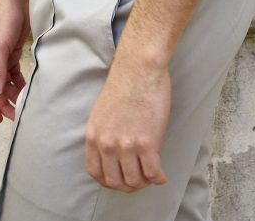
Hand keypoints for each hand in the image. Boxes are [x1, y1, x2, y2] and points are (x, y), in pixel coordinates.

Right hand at [0, 0, 31, 123]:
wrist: (17, 0)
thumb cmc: (3, 20)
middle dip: (1, 103)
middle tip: (14, 115)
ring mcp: (0, 58)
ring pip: (3, 83)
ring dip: (11, 94)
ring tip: (22, 106)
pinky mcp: (12, 54)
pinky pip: (13, 74)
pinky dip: (18, 83)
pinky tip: (26, 91)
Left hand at [84, 57, 170, 191]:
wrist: (139, 69)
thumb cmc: (123, 84)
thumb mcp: (101, 112)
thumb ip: (104, 134)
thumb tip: (111, 153)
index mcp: (93, 136)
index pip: (96, 172)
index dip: (108, 181)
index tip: (119, 179)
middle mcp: (107, 145)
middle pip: (115, 181)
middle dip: (127, 185)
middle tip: (138, 180)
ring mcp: (127, 146)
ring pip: (134, 181)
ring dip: (144, 183)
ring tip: (150, 176)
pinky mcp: (147, 144)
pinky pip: (153, 173)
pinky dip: (158, 178)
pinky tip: (161, 175)